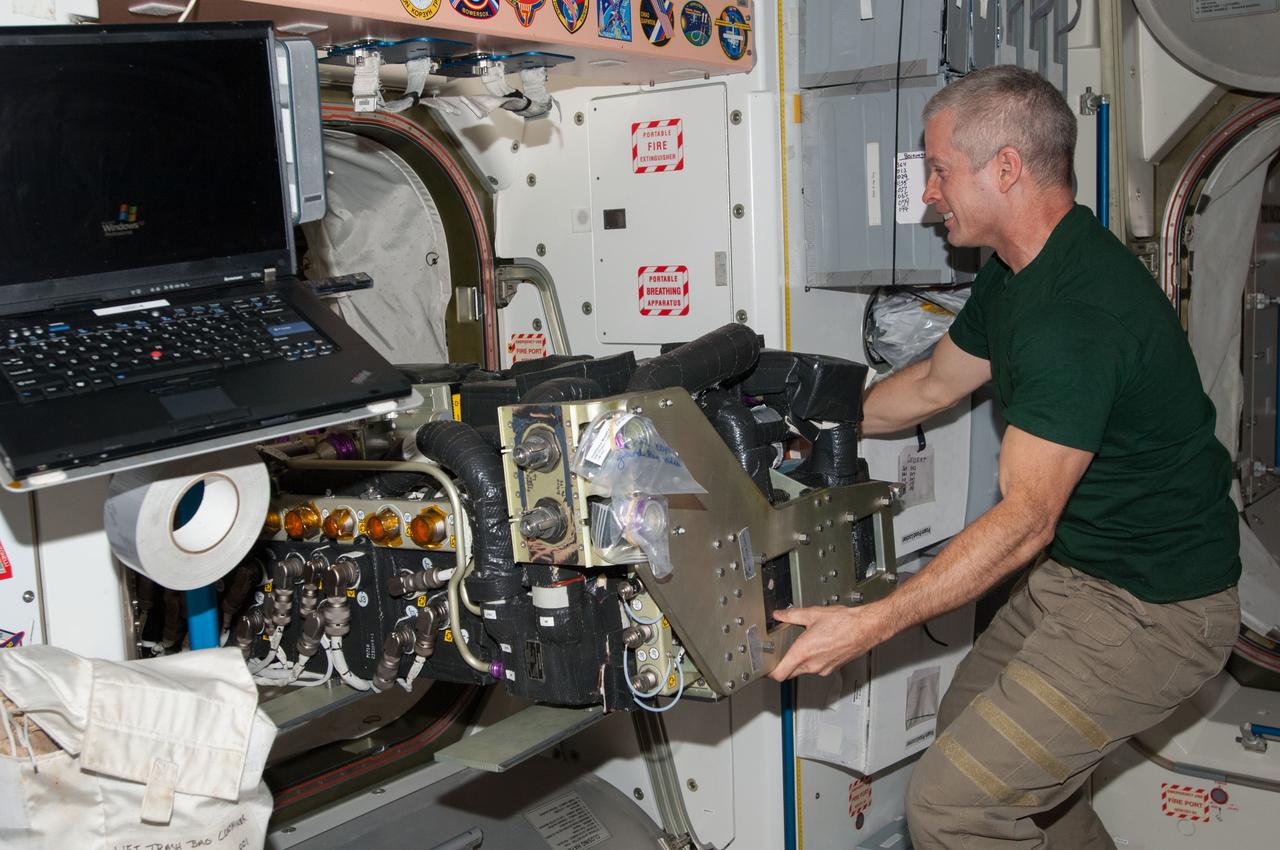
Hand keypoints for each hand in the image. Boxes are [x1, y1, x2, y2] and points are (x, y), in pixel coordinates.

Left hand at [767, 603, 890, 679]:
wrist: (866, 628)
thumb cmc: (845, 623)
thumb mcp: (812, 614)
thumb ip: (792, 615)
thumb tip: (779, 615)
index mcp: (803, 653)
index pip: (779, 674)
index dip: (769, 673)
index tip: (764, 668)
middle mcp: (812, 665)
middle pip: (790, 673)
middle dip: (783, 665)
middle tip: (778, 654)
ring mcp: (823, 669)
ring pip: (804, 670)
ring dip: (799, 661)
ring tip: (801, 644)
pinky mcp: (832, 668)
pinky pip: (816, 668)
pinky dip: (813, 660)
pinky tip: (818, 646)